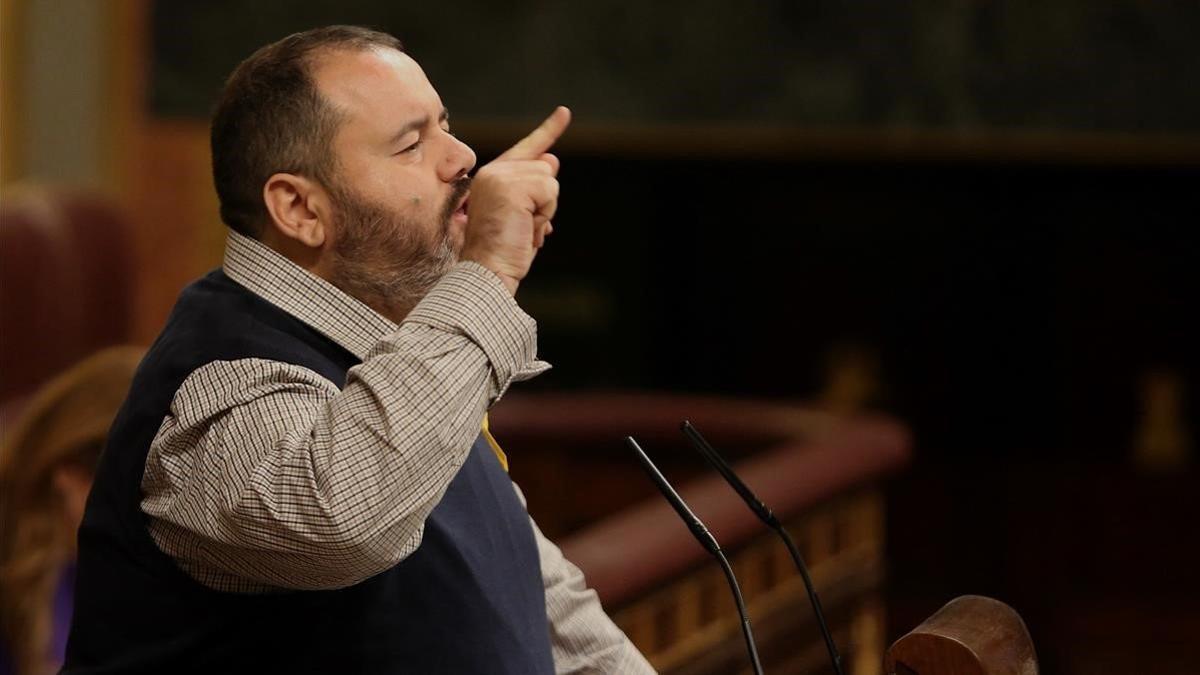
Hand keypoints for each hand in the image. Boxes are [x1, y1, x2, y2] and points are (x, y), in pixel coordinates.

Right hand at [460, 106, 570, 294]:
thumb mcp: (525, 217)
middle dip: (545, 202)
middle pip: (545, 169)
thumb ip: (535, 189)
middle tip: (524, 227)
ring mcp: (499, 176)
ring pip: (549, 180)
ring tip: (522, 229)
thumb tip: (551, 160)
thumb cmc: (503, 252)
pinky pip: (549, 189)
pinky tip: (525, 227)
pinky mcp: (510, 186)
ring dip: (545, 210)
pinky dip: (544, 212)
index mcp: (492, 178)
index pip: (527, 149)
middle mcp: (492, 172)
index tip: (564, 113)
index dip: (548, 131)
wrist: (487, 271)